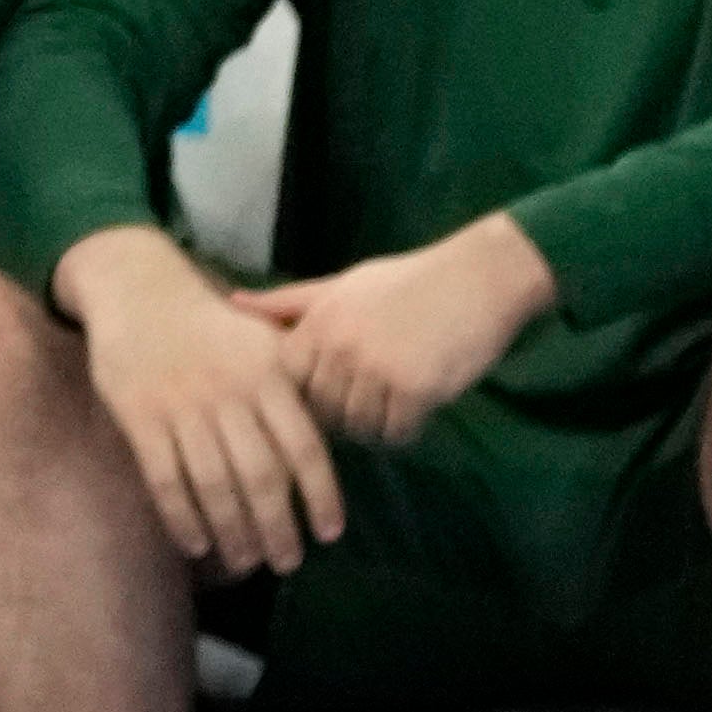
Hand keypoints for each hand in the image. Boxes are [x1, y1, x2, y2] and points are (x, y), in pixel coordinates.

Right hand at [70, 234, 344, 572]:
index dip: (321, 496)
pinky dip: (181, 517)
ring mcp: (182, 407)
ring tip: (246, 561)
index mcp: (268, 377)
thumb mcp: (265, 342)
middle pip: (260, 476)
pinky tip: (195, 544)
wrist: (140, 292)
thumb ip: (298, 388)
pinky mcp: (141, 416)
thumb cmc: (213, 327)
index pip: (304, 448)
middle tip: (287, 563)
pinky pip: (165, 478)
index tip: (329, 534)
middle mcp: (229, 394)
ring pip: (213, 484)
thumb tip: (340, 437)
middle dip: (277, 528)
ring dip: (232, 532)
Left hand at [245, 213, 554, 442]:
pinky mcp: (416, 389)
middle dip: (336, 415)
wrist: (478, 279)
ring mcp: (377, 369)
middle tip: (362, 406)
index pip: (286, 378)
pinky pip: (394, 432)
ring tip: (388, 409)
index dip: (302, 392)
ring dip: (370, 427)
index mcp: (318, 320)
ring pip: (355, 425)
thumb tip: (232, 301)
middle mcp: (340, 346)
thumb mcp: (343, 283)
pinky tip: (412, 416)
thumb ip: (290, 301)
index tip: (322, 392)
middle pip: (319, 408)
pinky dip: (402, 432)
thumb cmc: (408, 280)